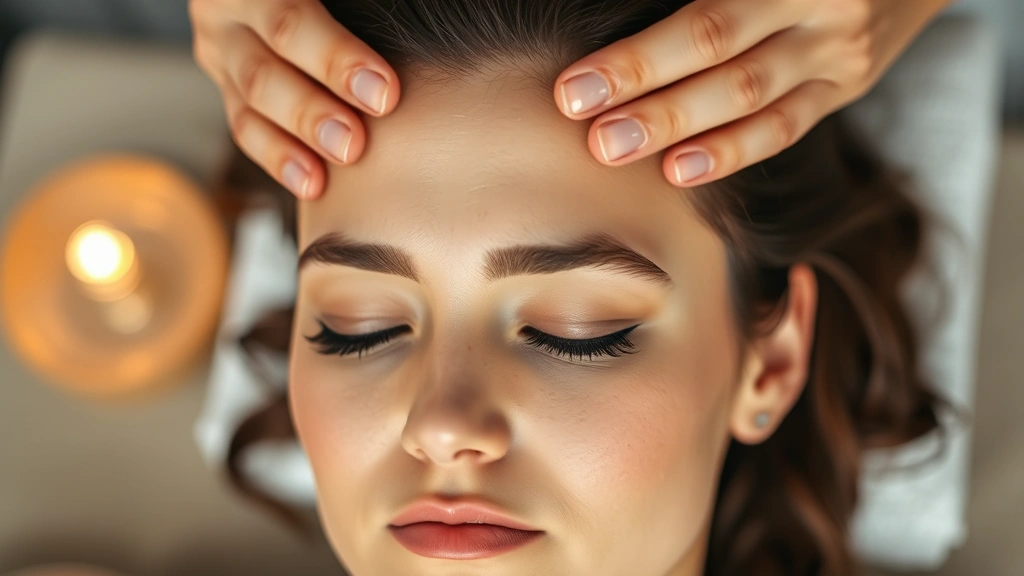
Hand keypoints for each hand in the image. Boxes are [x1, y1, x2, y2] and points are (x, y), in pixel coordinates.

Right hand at [189, 0, 399, 198]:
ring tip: (333, 170)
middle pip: (264, 72)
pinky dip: (280, 158)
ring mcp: (222, 51)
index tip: (385, 93)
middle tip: (355, 143)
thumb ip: (356, 8)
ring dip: (295, 144)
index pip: (291, 20)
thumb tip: (405, 6)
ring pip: (250, 107)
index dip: (336, 58)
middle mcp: (229, 11)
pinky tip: (313, 184)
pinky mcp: (227, 83)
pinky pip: (247, 127)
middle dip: (311, 113)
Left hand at [553, 0, 953, 186]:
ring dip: (681, 129)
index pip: (705, 21)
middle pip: (722, 56)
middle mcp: (820, 7)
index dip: (639, 57)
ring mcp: (838, 52)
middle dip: (648, 97)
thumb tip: (619, 13)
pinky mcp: (845, 87)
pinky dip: (732, 151)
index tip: (576, 87)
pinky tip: (682, 170)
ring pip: (752, 98)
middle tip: (590, 133)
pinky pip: (784, 127)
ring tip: (619, 151)